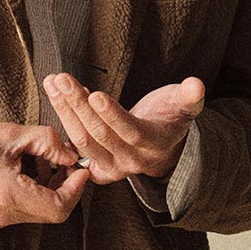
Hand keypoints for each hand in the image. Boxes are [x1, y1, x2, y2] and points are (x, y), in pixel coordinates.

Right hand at [0, 118, 92, 227]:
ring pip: (41, 212)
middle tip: (68, 163)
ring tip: (47, 162)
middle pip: (53, 213)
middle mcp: (5, 213)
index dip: (76, 189)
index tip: (80, 168)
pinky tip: (31, 169)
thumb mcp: (12, 134)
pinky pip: (27, 209)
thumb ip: (48, 143)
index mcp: (9, 194)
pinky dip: (37, 192)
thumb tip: (71, 154)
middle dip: (66, 188)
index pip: (59, 207)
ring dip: (52, 189)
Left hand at [41, 71, 205, 183]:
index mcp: (156, 146)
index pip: (131, 132)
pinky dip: (65, 122)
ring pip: (83, 141)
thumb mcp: (185, 105)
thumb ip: (189, 97)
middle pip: (100, 135)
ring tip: (54, 83)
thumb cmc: (170, 117)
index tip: (95, 94)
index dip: (113, 115)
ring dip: (65, 111)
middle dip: (78, 106)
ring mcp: (113, 167)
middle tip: (63, 80)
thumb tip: (196, 85)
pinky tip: (56, 97)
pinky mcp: (98, 169)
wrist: (159, 144)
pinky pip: (76, 147)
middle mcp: (133, 161)